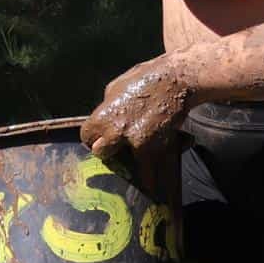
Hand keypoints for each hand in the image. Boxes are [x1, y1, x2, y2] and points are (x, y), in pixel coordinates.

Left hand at [81, 54, 193, 187]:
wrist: (177, 79)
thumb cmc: (146, 77)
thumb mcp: (116, 86)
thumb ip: (107, 105)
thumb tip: (104, 117)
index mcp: (103, 114)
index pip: (86, 135)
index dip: (93, 137)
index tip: (99, 138)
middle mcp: (115, 130)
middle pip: (100, 152)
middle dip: (107, 150)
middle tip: (116, 148)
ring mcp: (134, 141)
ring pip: (123, 164)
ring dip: (128, 165)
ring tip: (135, 168)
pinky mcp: (153, 147)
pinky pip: (147, 170)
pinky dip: (149, 177)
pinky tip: (150, 185)